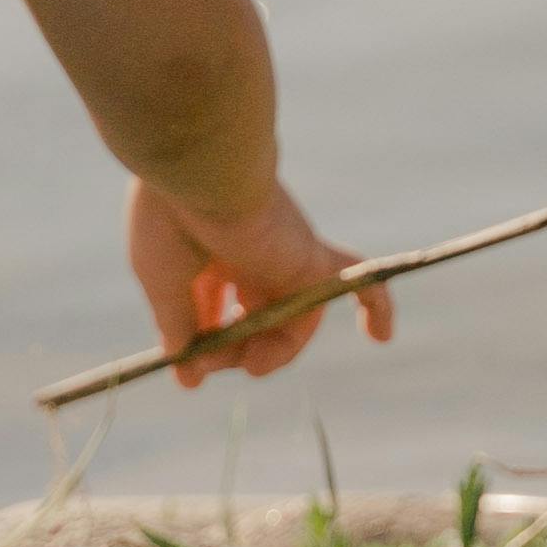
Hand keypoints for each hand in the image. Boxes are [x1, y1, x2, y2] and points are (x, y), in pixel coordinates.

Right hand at [126, 178, 399, 386]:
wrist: (199, 173)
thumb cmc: (170, 223)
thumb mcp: (164, 284)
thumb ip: (180, 327)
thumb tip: (187, 373)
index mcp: (207, 251)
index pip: (213, 306)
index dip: (204, 343)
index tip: (189, 372)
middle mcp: (249, 252)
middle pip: (255, 317)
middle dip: (232, 349)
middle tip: (208, 362)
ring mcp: (284, 257)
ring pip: (293, 318)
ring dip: (272, 352)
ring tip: (251, 363)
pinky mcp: (313, 261)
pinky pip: (359, 284)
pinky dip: (375, 308)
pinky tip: (382, 338)